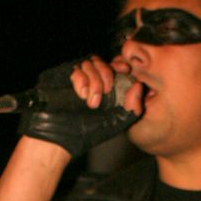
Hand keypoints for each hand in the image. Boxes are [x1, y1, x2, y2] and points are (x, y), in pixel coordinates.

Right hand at [18, 57, 142, 156]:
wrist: (63, 138)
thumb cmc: (88, 132)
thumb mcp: (117, 122)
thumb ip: (132, 107)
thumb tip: (138, 86)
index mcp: (104, 86)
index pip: (113, 66)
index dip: (119, 65)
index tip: (125, 70)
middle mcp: (90, 79)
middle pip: (101, 61)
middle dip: (107, 74)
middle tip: (107, 91)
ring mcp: (75, 77)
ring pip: (89, 64)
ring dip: (94, 81)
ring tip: (92, 102)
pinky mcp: (62, 77)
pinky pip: (75, 69)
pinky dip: (81, 80)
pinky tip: (82, 95)